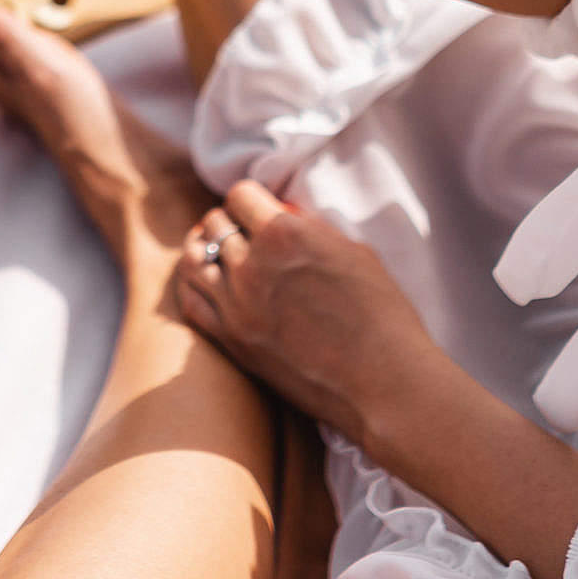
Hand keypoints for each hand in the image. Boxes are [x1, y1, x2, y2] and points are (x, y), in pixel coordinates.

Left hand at [175, 182, 444, 446]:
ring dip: (205, 251)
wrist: (384, 383)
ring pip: (193, 261)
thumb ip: (310, 230)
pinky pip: (192, 303)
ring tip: (217, 255)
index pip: (240, 195)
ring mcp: (236, 305)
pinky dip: (197, 287)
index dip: (250, 199)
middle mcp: (251, 264)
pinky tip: (211, 287)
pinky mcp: (231, 340)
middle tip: (240, 232)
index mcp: (284, 233)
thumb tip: (284, 217)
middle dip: (227, 222)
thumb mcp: (353, 252)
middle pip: (213, 224)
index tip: (258, 209)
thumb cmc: (382, 315)